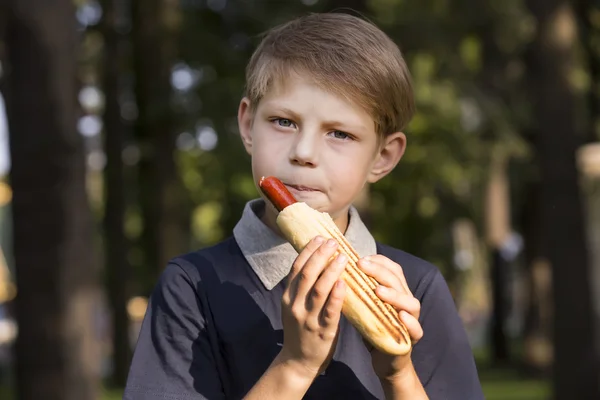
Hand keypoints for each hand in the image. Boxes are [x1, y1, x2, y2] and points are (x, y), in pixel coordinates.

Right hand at [279, 236, 347, 378]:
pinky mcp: (322, 332)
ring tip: (343, 257)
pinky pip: (330, 311)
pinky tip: (343, 283)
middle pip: (307, 274)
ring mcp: (308, 318)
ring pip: (318, 289)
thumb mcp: (296, 305)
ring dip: (331, 270)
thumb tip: (320, 261)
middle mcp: (295, 305)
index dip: (308, 251)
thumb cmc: (302, 330)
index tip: (320, 237)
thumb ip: (304, 287)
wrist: (297, 362)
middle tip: (333, 242)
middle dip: (320, 255)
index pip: (297, 268)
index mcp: (288, 296)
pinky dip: (336, 295)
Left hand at [358, 255, 422, 381]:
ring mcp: (411, 319)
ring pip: (411, 303)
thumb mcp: (364, 306)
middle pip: (397, 281)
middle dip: (379, 271)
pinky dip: (410, 322)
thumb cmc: (373, 328)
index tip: (359, 258)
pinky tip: (401, 316)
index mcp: (395, 291)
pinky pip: (417, 329)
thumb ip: (358, 291)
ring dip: (395, 295)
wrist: (384, 359)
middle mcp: (406, 301)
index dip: (378, 261)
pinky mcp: (412, 338)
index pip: (392, 269)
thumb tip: (336, 272)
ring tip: (379, 290)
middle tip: (361, 265)